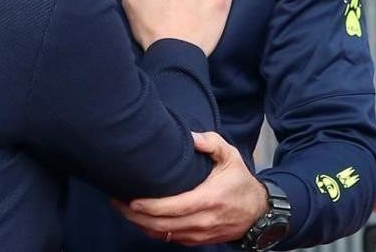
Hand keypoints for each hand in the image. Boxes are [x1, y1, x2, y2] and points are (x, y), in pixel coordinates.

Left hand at [115, 132, 268, 245]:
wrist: (259, 212)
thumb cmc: (240, 181)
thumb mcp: (230, 156)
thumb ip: (211, 143)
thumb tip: (190, 136)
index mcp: (209, 199)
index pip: (174, 208)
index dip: (150, 207)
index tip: (131, 200)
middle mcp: (203, 220)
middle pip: (163, 225)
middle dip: (136, 216)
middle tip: (117, 203)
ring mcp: (200, 233)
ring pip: (164, 235)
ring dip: (141, 225)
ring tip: (123, 210)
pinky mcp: (198, 240)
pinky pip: (170, 240)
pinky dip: (153, 232)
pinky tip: (141, 220)